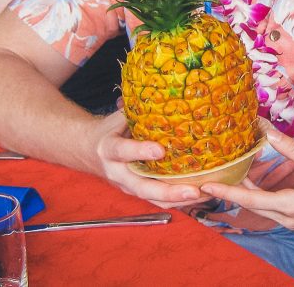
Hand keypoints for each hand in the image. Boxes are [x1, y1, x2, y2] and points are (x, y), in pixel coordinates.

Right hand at [92, 111, 211, 207]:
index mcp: (110, 149)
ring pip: (153, 198)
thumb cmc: (110, 130)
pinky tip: (200, 196)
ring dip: (179, 200)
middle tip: (193, 190)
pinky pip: (158, 201)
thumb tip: (165, 92)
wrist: (89, 151)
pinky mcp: (137, 192)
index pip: (122, 150)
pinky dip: (179, 201)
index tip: (160, 150)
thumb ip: (136, 111)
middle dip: (168, 191)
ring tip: (204, 195)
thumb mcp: (117, 118)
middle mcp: (117, 173)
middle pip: (142, 187)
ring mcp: (127, 186)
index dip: (140, 151)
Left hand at [200, 129, 293, 229]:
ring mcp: (289, 220)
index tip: (206, 186)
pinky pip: (269, 206)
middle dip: (230, 190)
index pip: (249, 199)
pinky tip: (255, 177)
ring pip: (259, 206)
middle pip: (249, 204)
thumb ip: (290, 148)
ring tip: (231, 172)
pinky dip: (259, 193)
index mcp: (289, 205)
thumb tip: (267, 130)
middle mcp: (285, 217)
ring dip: (245, 190)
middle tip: (210, 177)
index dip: (226, 192)